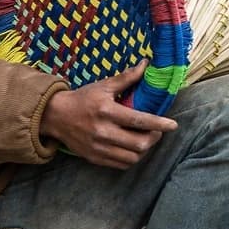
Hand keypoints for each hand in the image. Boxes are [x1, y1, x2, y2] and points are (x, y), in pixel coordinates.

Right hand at [39, 61, 176, 168]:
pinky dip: (132, 158)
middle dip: (154, 138)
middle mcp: (103, 132)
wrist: (55, 116)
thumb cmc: (82, 99)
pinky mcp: (94, 158)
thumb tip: (146, 64)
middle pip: (139, 144)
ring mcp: (98, 148)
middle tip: (157, 131)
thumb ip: (127, 78)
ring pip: (132, 157)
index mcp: (107, 112)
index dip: (159, 124)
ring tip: (146, 139)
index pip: (139, 120)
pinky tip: (133, 148)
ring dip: (145, 149)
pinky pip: (121, 164)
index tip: (173, 125)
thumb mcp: (104, 86)